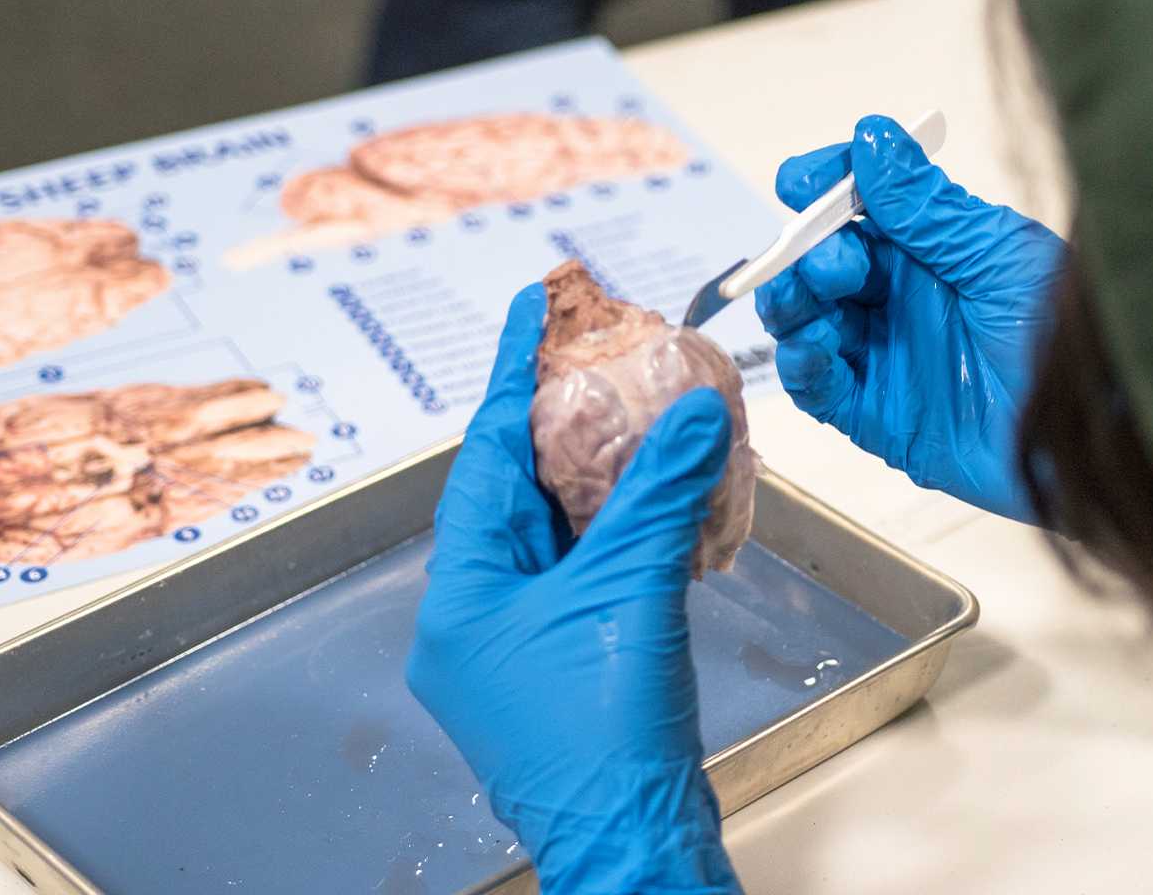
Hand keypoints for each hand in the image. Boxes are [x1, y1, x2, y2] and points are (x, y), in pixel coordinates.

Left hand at [406, 283, 741, 894]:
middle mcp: (478, 617)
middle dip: (561, 424)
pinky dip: (623, 533)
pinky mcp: (567, 667)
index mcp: (463, 594)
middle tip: (598, 356)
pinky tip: (663, 499)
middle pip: (518, 492)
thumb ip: (659, 497)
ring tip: (638, 413)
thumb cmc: (601, 740)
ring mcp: (520, 645)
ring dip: (600, 478)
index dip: (514, 379)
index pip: (486, 459)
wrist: (634, 840)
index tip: (531, 312)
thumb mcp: (629, 595)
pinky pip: (588, 576)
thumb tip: (690, 416)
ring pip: (557, 535)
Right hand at [755, 114, 1066, 521]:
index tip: (800, 182)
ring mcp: (886, 355)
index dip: (823, 188)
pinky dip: (802, 366)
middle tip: (837, 265)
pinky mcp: (879, 416)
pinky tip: (812, 352)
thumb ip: (928, 209)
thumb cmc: (1069, 338)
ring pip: (807, 321)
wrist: (1093, 433)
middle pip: (821, 263)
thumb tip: (872, 140)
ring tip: (814, 304)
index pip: (858, 207)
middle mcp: (901, 298)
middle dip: (809, 253)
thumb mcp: (1001, 257)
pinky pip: (819, 388)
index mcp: (931, 250)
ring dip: (794, 305)